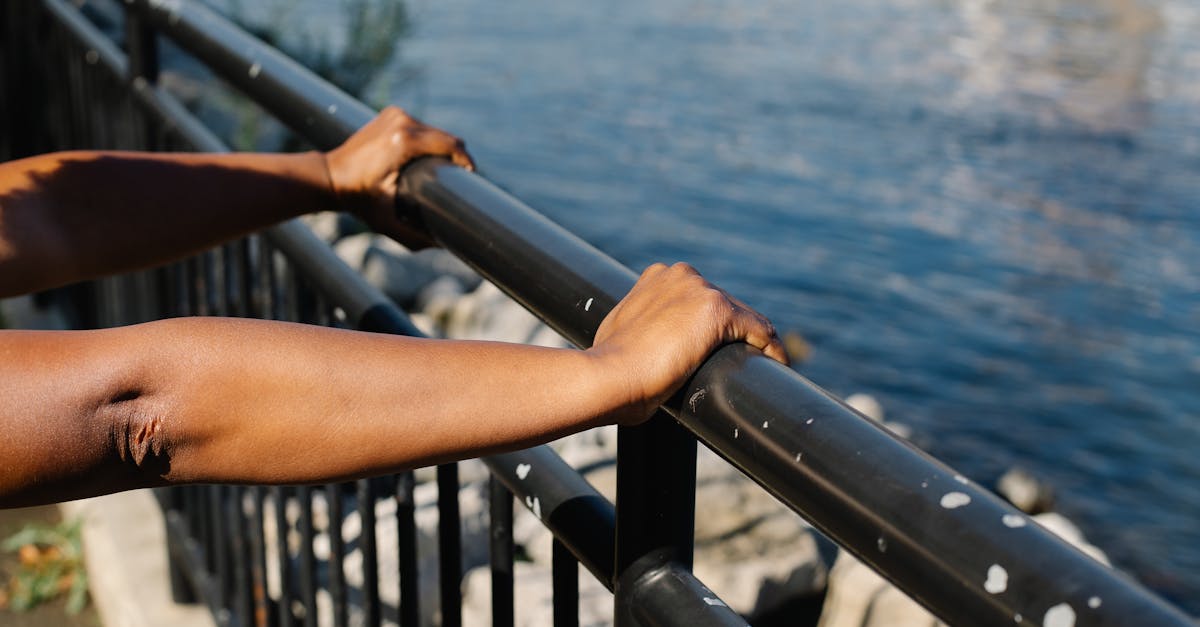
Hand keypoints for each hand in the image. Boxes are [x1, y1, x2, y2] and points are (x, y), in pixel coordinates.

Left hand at [323, 106, 474, 248]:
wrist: (328, 177)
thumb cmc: (358, 201)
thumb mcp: (388, 223)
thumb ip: (416, 237)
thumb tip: (445, 244)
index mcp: (403, 142)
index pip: (452, 145)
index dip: (467, 162)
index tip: (471, 178)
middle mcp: (401, 121)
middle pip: (446, 137)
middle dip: (456, 157)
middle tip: (457, 180)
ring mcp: (395, 114)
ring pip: (435, 130)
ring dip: (442, 148)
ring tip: (443, 170)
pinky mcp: (391, 113)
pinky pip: (421, 126)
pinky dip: (427, 140)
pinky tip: (426, 157)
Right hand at [590, 262, 788, 424]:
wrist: (608, 376)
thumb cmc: (607, 366)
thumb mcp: (620, 333)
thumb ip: (640, 326)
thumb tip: (645, 346)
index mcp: (658, 277)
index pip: (700, 298)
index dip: (711, 326)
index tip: (717, 349)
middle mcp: (681, 275)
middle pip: (725, 304)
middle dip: (735, 333)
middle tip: (741, 363)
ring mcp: (699, 290)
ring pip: (744, 316)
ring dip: (754, 341)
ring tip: (762, 367)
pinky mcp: (717, 311)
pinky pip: (759, 330)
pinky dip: (771, 348)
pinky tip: (777, 366)